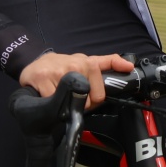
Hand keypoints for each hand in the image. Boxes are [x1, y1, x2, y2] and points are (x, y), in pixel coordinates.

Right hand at [19, 51, 134, 108]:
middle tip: (73, 98)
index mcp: (87, 62)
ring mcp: (58, 71)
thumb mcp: (87, 61)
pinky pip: (53, 103)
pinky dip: (52, 105)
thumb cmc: (64, 65)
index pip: (100, 90)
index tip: (92, 99)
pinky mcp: (42, 78)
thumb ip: (109, 63)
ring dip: (66, 105)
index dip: (96, 100)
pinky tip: (49, 96)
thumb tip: (130, 65)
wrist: (36, 63)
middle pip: (87, 99)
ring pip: (70, 102)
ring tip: (62, 96)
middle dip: (82, 104)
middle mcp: (74, 64)